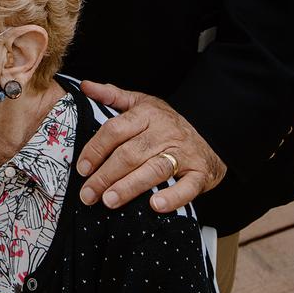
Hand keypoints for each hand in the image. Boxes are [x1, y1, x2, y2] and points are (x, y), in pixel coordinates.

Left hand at [76, 81, 225, 212]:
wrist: (212, 132)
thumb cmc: (167, 122)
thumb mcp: (141, 102)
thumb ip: (112, 95)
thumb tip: (85, 86)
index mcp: (147, 115)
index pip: (114, 130)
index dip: (95, 150)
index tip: (81, 168)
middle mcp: (164, 133)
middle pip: (130, 154)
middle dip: (105, 175)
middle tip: (88, 194)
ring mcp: (184, 153)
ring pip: (154, 170)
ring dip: (129, 187)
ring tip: (109, 201)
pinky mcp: (200, 172)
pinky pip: (187, 187)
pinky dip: (173, 197)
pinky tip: (155, 206)